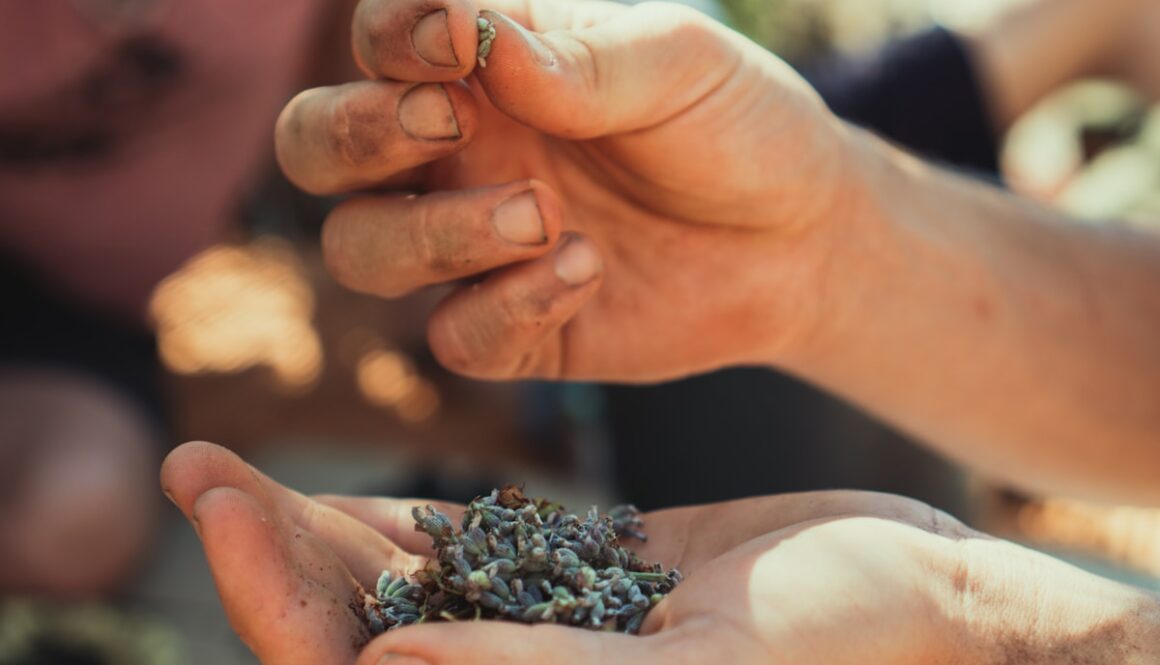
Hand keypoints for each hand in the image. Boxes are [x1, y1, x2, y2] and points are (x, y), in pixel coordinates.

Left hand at [160, 441, 1159, 664]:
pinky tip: (349, 483)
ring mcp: (547, 638)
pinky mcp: (578, 587)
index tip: (222, 503)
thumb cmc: (846, 646)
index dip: (277, 601)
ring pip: (399, 594)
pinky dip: (404, 520)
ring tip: (227, 466)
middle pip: (356, 636)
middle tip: (195, 470)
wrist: (924, 599)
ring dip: (311, 534)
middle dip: (269, 562)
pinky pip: (468, 556)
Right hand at [275, 0, 852, 382]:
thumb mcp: (680, 64)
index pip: (377, 41)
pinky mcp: (515, 329)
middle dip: (353, 135)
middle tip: (446, 122)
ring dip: (431, 232)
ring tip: (541, 213)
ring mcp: (476, 247)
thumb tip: (479, 43)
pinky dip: (505, 307)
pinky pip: (456, 337)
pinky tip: (586, 269)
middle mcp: (457, 154)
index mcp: (484, 69)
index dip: (388, 37)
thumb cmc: (737, 126)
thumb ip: (581, 56)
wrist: (802, 238)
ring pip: (362, 250)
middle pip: (317, 148)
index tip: (454, 41)